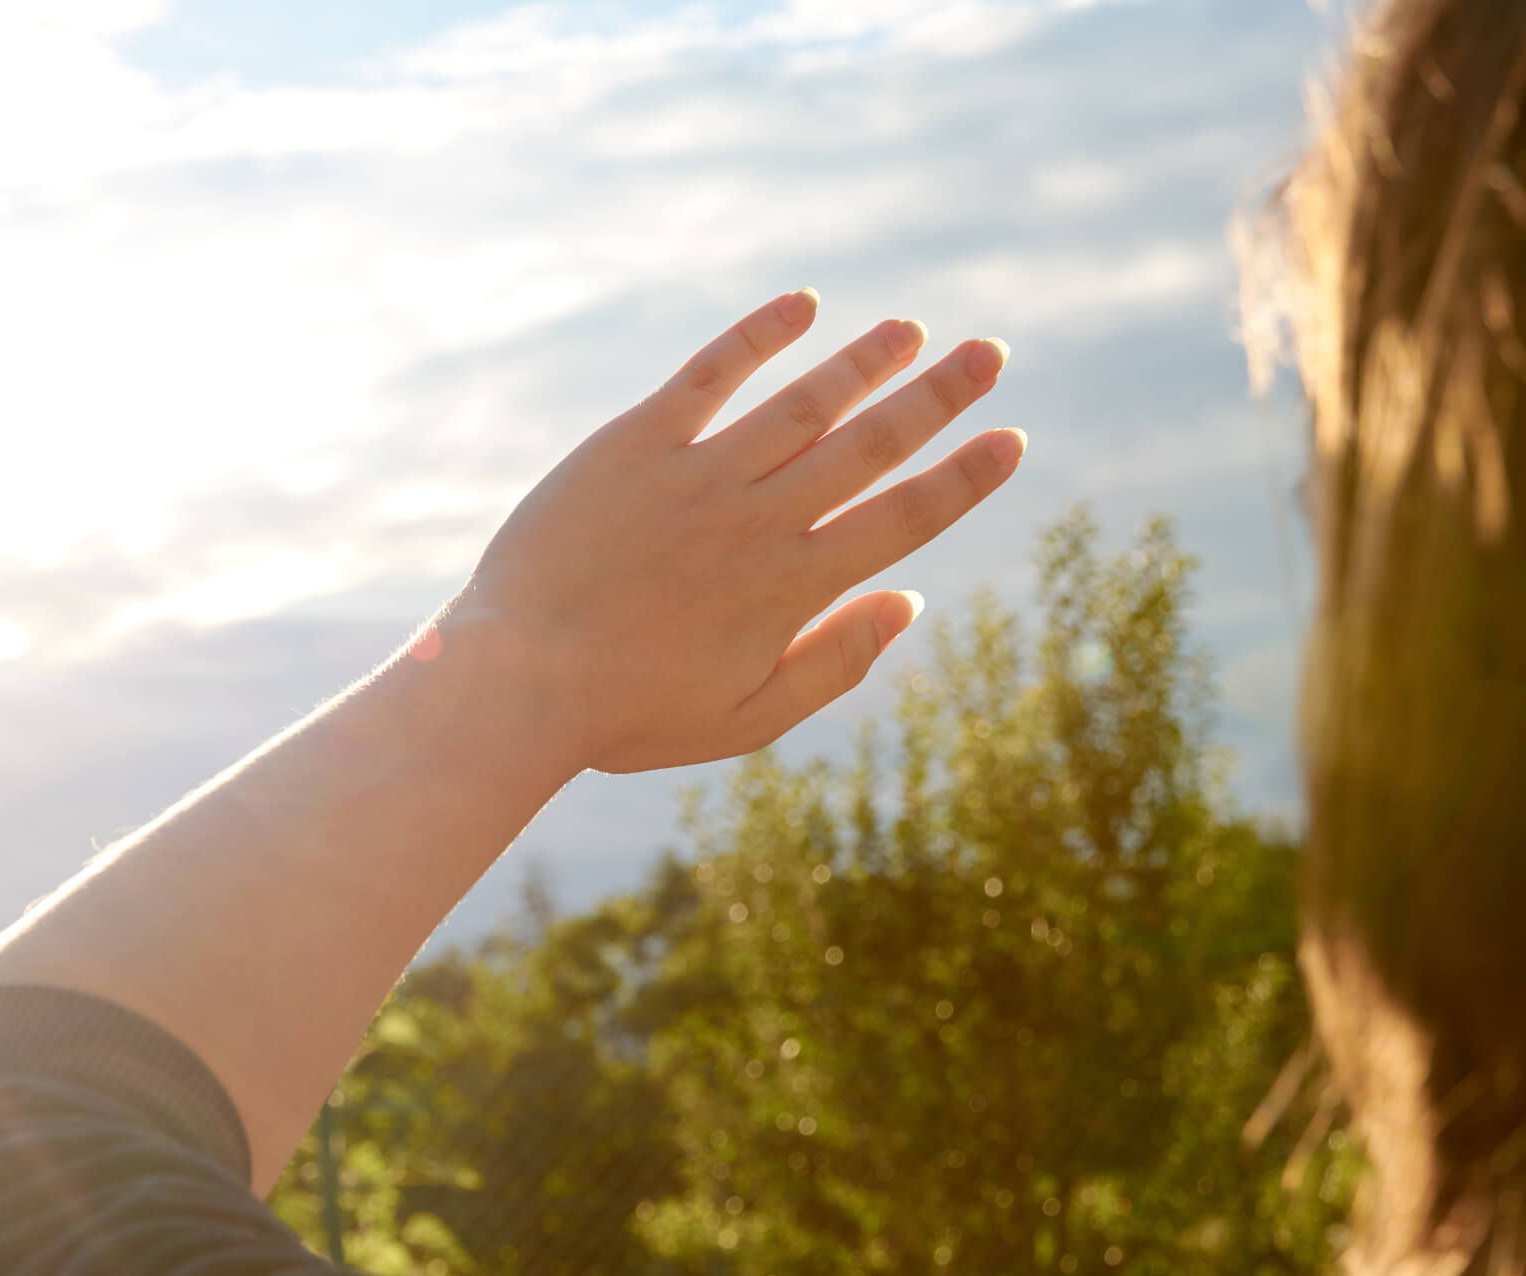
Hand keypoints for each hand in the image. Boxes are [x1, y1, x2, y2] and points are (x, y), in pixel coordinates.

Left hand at [455, 288, 1025, 773]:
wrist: (515, 679)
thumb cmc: (625, 711)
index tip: (1011, 440)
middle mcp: (759, 519)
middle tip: (990, 354)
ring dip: (865, 361)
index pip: (903, 519)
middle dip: (938, 397)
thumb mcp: (743, 719)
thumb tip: (908, 603)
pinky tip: (804, 305)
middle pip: (871, 445)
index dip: (964, 478)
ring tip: (911, 329)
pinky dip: (759, 335)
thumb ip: (833, 665)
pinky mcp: (635, 442)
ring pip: (804, 402)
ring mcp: (698, 474)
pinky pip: (710, 373)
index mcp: (792, 588)